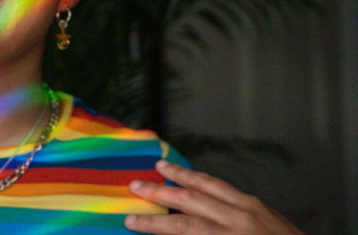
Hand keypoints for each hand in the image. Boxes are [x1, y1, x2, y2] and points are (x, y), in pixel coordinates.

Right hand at [125, 160, 303, 234]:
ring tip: (160, 165)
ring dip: (182, 174)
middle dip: (159, 191)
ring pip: (210, 184)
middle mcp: (239, 219)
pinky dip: (207, 180)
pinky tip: (197, 177)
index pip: (181, 226)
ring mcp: (252, 209)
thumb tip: (173, 233)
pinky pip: (228, 187)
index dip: (152, 222)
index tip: (130, 220)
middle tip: (134, 184)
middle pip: (190, 198)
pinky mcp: (263, 206)